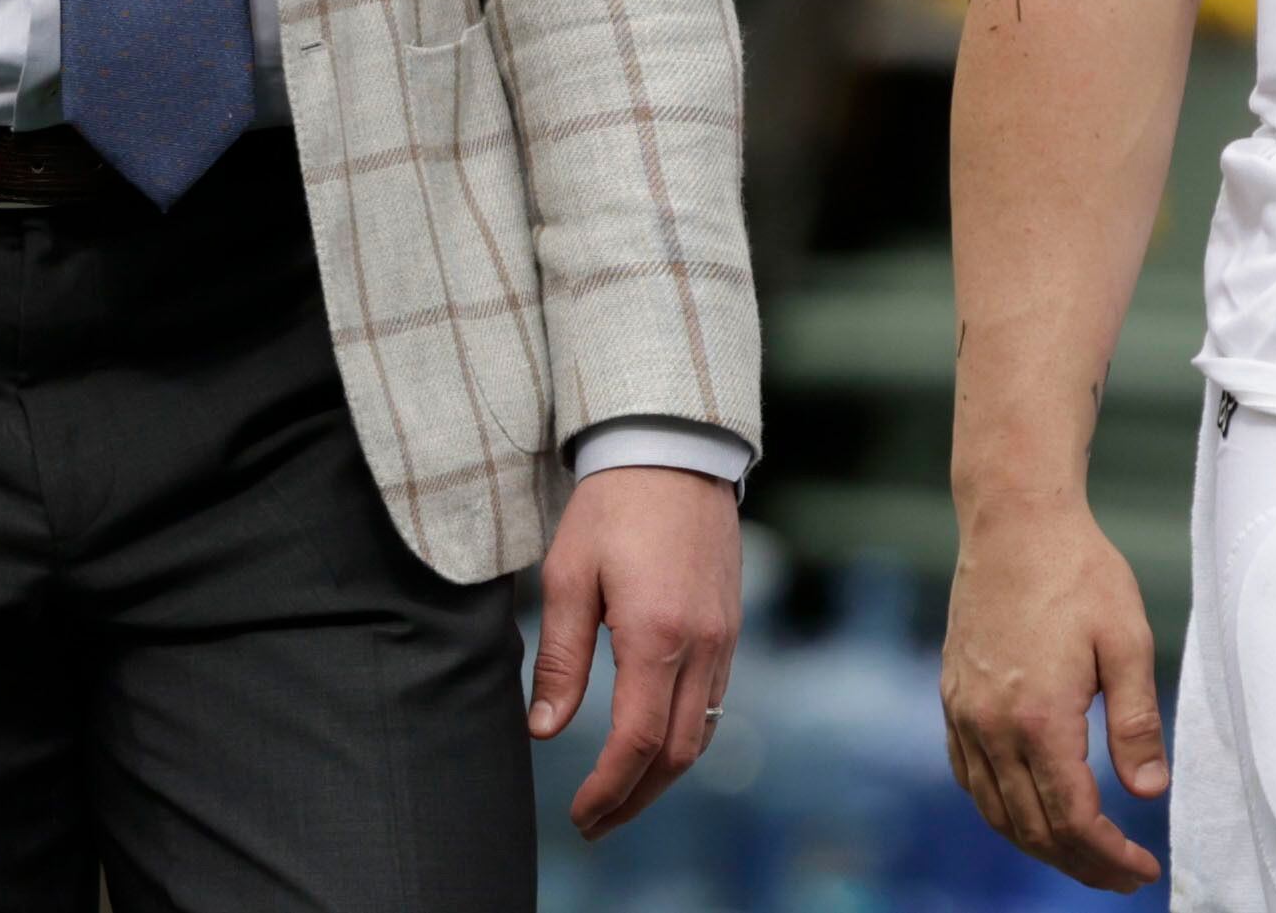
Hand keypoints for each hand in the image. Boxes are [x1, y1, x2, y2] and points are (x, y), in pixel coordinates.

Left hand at [528, 466, 744, 838]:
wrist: (675, 452)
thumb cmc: (613, 509)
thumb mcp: (569, 577)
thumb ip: (560, 657)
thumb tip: (544, 728)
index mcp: (658, 634)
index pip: (639, 739)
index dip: (609, 788)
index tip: (580, 814)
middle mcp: (703, 644)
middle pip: (679, 753)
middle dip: (635, 798)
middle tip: (594, 822)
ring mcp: (725, 637)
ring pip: (703, 733)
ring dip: (662, 775)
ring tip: (620, 795)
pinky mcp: (731, 626)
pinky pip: (714, 702)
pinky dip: (684, 738)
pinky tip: (653, 743)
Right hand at [942, 495, 1167, 892]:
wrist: (1014, 522)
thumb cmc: (1078, 572)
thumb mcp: (1128, 641)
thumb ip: (1136, 721)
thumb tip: (1148, 792)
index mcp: (1039, 718)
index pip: (1073, 819)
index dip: (1109, 856)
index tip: (1142, 871)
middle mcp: (991, 727)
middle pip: (1032, 829)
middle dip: (1080, 864)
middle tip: (1121, 877)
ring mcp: (965, 716)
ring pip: (996, 812)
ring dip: (1040, 845)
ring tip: (1084, 855)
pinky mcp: (953, 701)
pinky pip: (972, 780)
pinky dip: (1003, 811)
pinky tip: (1031, 811)